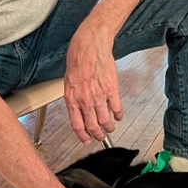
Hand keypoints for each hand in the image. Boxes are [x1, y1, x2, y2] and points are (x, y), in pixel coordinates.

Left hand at [64, 26, 122, 143]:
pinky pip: (117, 108)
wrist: (90, 47)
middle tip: (101, 137)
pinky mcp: (112, 90)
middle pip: (93, 126)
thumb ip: (74, 99)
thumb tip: (79, 112)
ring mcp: (99, 96)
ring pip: (105, 120)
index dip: (83, 136)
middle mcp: (85, 100)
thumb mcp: (68, 82)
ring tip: (110, 128)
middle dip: (98, 135)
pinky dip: (118, 115)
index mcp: (72, 99)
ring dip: (109, 127)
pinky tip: (118, 116)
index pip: (77, 125)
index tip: (87, 140)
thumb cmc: (78, 61)